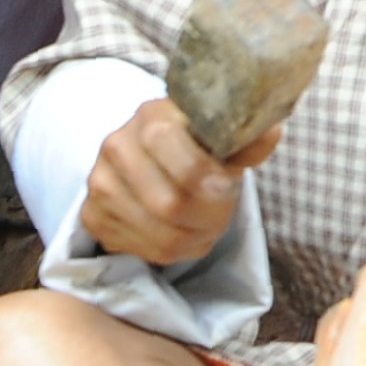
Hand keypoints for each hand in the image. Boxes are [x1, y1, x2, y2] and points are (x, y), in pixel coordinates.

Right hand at [83, 96, 274, 267]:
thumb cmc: (194, 143)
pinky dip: (177, 251)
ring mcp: (100, 183)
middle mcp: (117, 146)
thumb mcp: (221, 135)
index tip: (230, 186)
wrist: (148, 156)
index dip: (210, 180)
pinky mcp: (93, 216)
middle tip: (225, 212)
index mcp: (153, 115)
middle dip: (210, 216)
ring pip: (162, 234)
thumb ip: (246, 140)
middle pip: (171, 204)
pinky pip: (145, 250)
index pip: (181, 158)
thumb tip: (272, 132)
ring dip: (197, 237)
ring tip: (209, 224)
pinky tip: (185, 233)